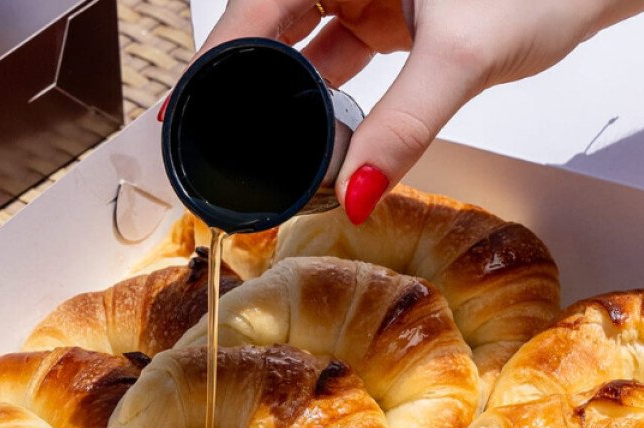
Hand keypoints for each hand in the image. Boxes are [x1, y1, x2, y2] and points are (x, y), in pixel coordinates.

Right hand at [198, 0, 643, 223]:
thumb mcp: (460, 58)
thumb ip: (403, 126)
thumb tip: (354, 193)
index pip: (254, 11)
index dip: (214, 66)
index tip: (184, 118)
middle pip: (266, 30)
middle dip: (241, 90)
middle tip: (213, 146)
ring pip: (297, 48)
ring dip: (280, 101)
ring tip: (255, 153)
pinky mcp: (383, 17)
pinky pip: (333, 58)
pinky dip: (320, 100)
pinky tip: (308, 138)